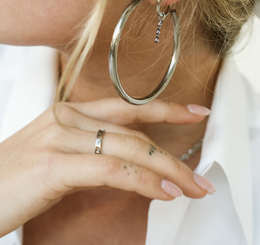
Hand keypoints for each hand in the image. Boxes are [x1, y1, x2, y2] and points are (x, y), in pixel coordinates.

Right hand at [0, 98, 214, 236]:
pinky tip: (164, 192)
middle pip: (135, 132)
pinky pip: (111, 168)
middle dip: (173, 155)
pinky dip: (142, 181)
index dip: (165, 108)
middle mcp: (67, 118)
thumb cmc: (12, 179)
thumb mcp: (57, 156)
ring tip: (193, 188)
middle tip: (201, 177)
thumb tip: (130, 164)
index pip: (127, 106)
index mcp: (69, 112)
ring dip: (167, 170)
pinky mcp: (54, 164)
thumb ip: (92, 152)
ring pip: (129, 148)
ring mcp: (60, 138)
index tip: (196, 111)